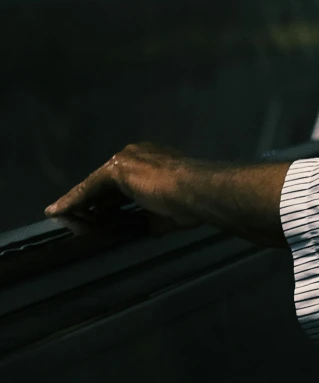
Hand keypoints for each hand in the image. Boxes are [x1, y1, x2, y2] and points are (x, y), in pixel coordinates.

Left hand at [46, 146, 288, 244]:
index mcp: (153, 163)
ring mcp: (126, 161)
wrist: (196, 191)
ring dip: (78, 205)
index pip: (124, 186)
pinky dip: (73, 201)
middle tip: (76, 221)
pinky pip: (88, 189)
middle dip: (92, 205)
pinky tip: (58, 212)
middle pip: (106, 186)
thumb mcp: (168, 213)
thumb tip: (147, 227)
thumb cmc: (190, 203)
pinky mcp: (116, 170)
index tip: (100, 217)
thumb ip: (154, 216)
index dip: (110, 203)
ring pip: (95, 187)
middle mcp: (136, 156)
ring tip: (61, 218)